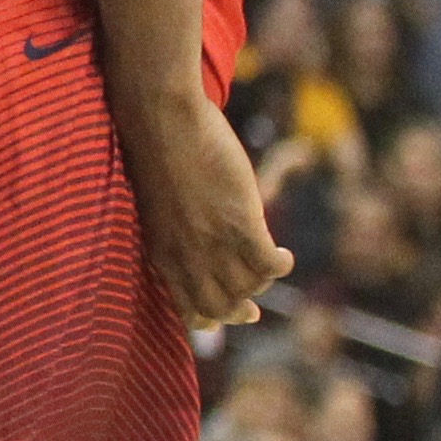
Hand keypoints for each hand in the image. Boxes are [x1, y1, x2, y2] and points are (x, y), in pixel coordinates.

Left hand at [124, 87, 294, 328]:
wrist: (161, 121)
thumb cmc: (157, 157)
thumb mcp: (158, 209)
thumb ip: (174, 235)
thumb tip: (195, 249)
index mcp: (161, 254)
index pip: (187, 309)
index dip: (209, 320)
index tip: (224, 318)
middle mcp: (187, 257)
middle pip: (221, 307)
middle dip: (238, 311)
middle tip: (253, 310)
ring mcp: (214, 242)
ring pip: (249, 287)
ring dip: (261, 282)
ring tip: (266, 265)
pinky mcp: (240, 224)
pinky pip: (269, 265)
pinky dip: (281, 264)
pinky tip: (284, 255)